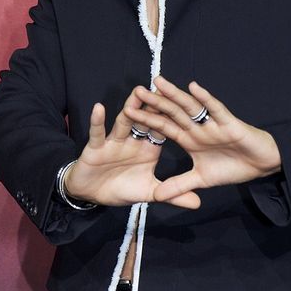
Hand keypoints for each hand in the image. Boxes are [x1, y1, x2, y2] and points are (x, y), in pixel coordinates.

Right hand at [64, 86, 200, 209]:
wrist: (92, 195)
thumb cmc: (121, 188)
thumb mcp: (149, 193)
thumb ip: (173, 195)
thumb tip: (198, 203)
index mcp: (149, 148)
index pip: (164, 129)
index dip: (175, 118)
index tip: (189, 104)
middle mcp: (133, 140)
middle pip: (147, 120)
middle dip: (155, 105)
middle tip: (165, 86)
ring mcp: (115, 141)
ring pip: (124, 121)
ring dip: (131, 107)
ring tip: (138, 91)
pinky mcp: (96, 146)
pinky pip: (97, 133)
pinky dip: (97, 121)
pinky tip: (99, 108)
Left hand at [123, 75, 281, 202]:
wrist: (260, 165)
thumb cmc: (233, 167)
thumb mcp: (201, 179)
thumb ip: (179, 185)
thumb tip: (156, 197)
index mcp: (189, 139)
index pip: (163, 127)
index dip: (146, 120)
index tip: (127, 111)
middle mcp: (198, 128)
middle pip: (172, 113)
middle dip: (154, 102)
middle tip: (135, 90)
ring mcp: (212, 124)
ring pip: (189, 107)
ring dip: (174, 94)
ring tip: (158, 82)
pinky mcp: (229, 123)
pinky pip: (216, 109)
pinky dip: (205, 99)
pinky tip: (193, 88)